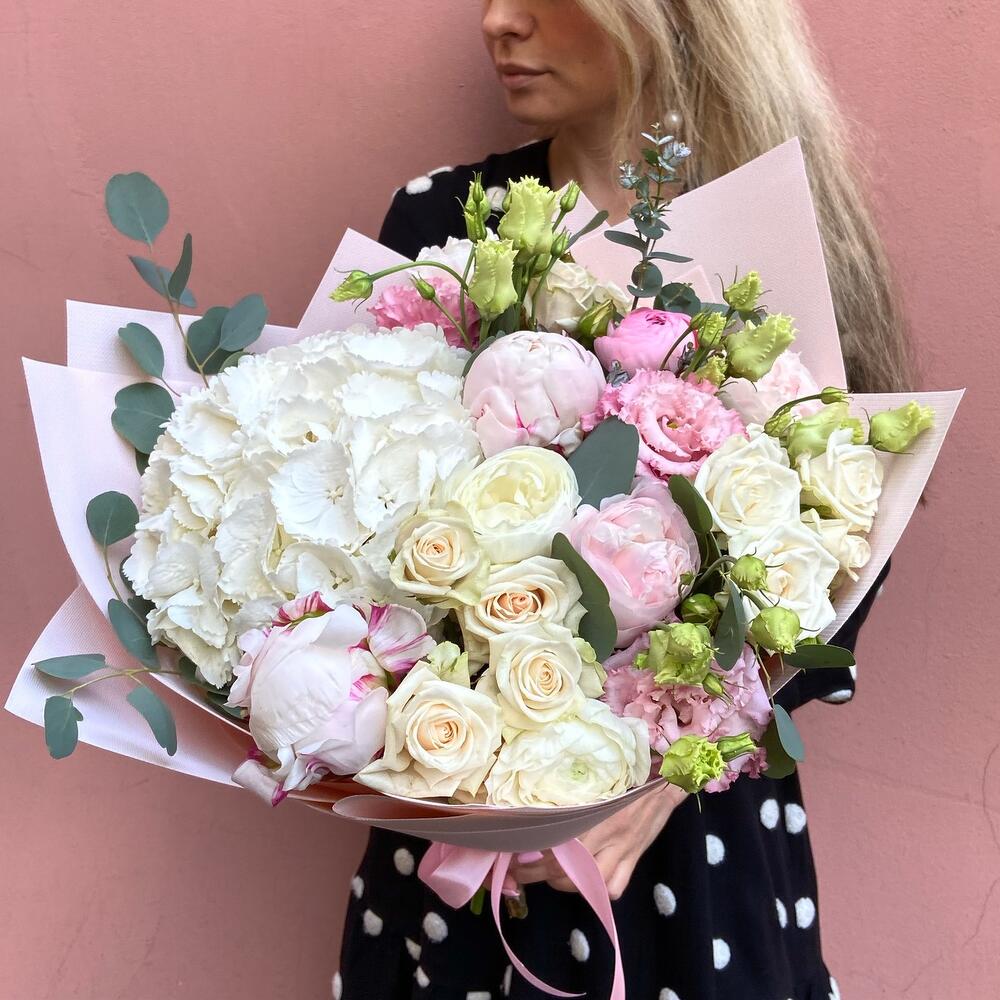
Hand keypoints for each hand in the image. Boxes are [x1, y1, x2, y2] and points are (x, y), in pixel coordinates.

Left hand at [510, 783, 687, 899]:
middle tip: (522, 871)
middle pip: (570, 868)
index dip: (536, 854)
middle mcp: (609, 835)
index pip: (560, 843)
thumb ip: (575, 796)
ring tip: (551, 877)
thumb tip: (540, 806)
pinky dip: (599, 890)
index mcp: (597, 812)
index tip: (518, 853)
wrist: (666, 780)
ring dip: (566, 885)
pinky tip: (588, 881)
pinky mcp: (634, 859)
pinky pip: (615, 887)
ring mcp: (623, 850)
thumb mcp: (600, 781)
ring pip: (590, 884)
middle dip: (541, 875)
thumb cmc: (627, 775)